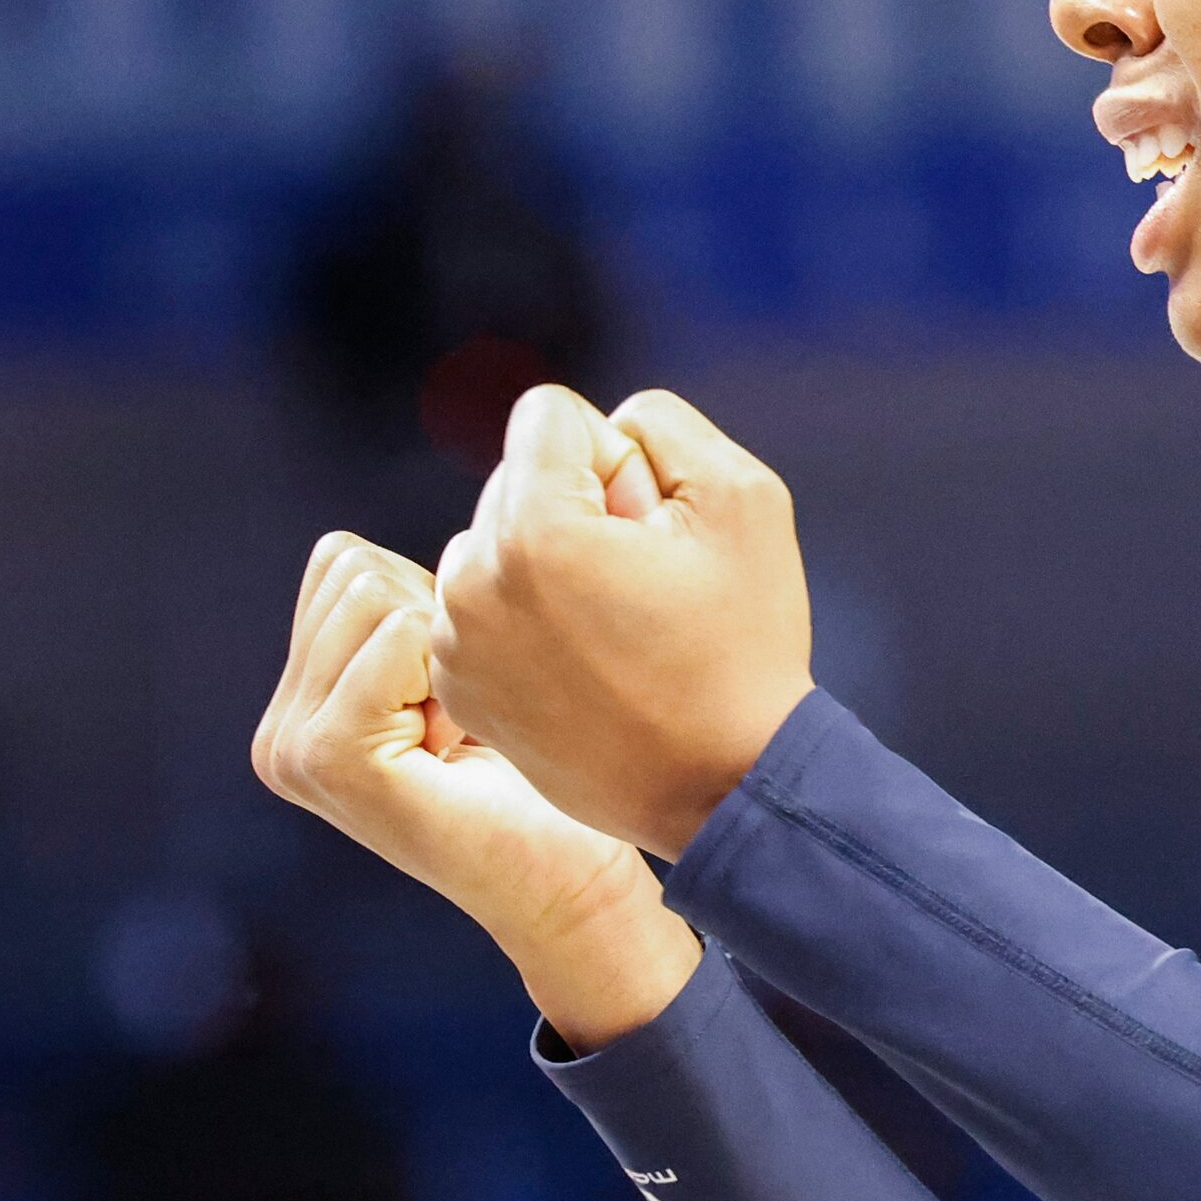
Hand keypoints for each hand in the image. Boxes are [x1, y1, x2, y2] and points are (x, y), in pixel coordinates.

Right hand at [253, 534, 701, 1049]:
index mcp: (297, 708)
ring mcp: (291, 749)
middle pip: (354, 570)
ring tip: (462, 733)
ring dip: (448, 652)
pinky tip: (460, 745)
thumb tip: (346, 542)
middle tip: (464, 717)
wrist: (570, 880)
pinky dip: (451, 673)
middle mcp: (277, 732)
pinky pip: (400, 636)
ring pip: (378, 593)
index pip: (342, 561)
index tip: (460, 695)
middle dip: (436, 625)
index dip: (431, 608)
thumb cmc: (538, 772)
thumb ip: (400, 611)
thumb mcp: (457, 671)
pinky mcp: (328, 759)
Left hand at [431, 385, 816, 859]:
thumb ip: (663, 426)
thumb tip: (604, 435)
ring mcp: (456, 643)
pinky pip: (482, 606)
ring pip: (494, 542)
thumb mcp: (743, 495)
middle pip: (516, 479)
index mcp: (534, 530)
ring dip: (548, 563)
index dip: (619, 458)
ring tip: (616, 626)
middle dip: (578, 509)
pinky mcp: (460, 687)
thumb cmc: (744, 644)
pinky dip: (528, 618)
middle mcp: (472, 583)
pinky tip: (588, 663)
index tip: (653, 529)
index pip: (548, 415)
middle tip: (643, 585)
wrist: (725, 784)